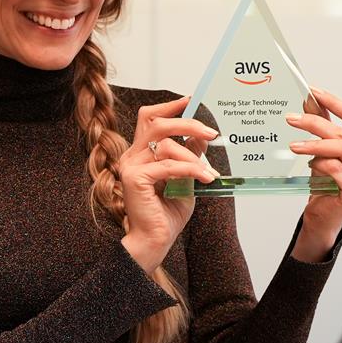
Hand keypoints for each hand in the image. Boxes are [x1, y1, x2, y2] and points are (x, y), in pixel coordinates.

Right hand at [119, 95, 219, 273]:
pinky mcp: (134, 179)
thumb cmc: (167, 214)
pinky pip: (167, 166)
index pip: (149, 119)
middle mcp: (131, 156)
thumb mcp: (185, 179)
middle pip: (156, 123)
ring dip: (192, 156)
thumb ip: (190, 157)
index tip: (191, 101)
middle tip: (211, 133)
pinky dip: (189, 170)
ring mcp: (130, 166)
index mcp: (140, 154)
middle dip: (186, 123)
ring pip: (164, 144)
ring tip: (210, 171)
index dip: (169, 107)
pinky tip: (205, 178)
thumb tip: (201, 138)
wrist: (155, 241)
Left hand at [286, 87, 341, 257]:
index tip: (313, 91)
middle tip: (291, 118)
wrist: (324, 216)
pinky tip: (310, 166)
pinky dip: (320, 164)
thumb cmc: (327, 182)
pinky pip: (336, 169)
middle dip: (315, 122)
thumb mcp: (325, 150)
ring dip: (314, 144)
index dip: (334, 102)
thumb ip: (323, 126)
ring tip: (294, 145)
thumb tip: (310, 100)